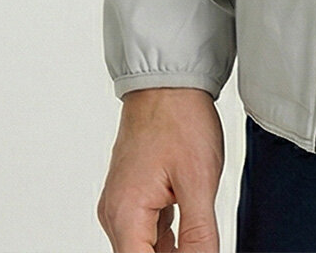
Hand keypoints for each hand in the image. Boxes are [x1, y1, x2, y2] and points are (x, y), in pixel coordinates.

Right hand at [97, 87, 222, 251]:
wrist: (169, 81)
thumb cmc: (180, 119)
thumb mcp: (199, 181)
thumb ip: (198, 234)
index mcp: (125, 214)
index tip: (196, 252)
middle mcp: (116, 213)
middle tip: (199, 243)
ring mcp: (122, 202)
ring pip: (144, 247)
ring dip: (170, 251)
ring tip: (197, 237)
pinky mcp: (132, 193)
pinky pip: (147, 228)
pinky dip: (167, 236)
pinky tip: (189, 229)